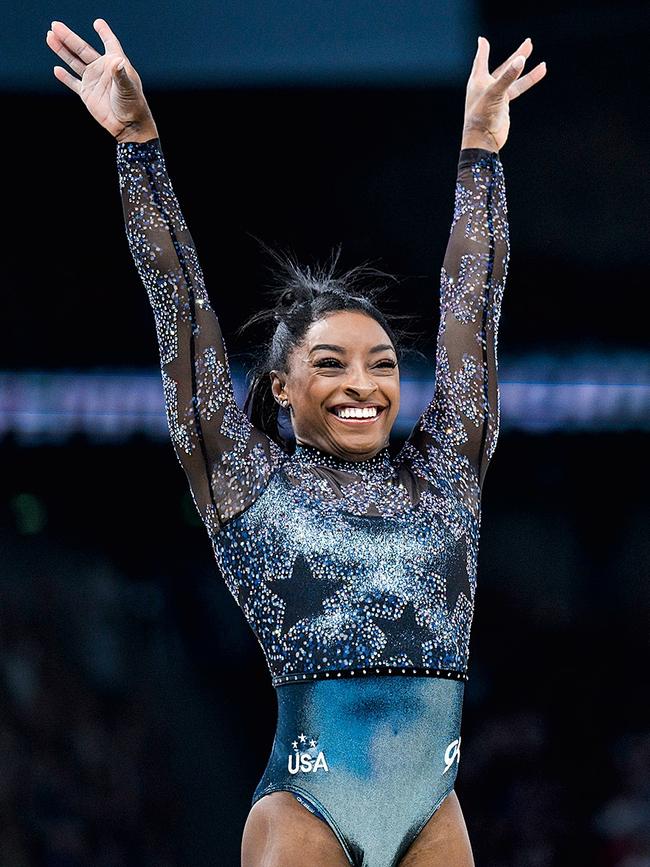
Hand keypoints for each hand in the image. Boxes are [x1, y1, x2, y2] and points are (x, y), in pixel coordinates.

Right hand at [45, 18, 157, 141]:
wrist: (128, 126)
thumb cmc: (133, 105)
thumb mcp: (128, 88)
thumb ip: (120, 74)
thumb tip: (117, 61)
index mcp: (115, 63)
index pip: (110, 43)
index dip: (104, 33)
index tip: (97, 23)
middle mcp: (103, 70)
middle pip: (82, 49)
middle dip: (69, 37)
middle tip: (55, 25)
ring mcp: (94, 81)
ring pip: (74, 62)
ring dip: (62, 50)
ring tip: (50, 37)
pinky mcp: (87, 94)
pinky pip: (74, 83)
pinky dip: (65, 77)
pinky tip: (56, 69)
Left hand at [461, 36, 546, 151]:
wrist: (483, 140)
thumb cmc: (482, 116)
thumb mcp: (495, 93)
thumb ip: (508, 76)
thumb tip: (521, 60)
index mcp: (478, 81)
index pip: (481, 60)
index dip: (483, 50)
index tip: (482, 40)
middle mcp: (487, 86)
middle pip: (503, 66)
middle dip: (516, 55)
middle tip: (529, 43)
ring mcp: (496, 96)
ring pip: (513, 78)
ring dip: (526, 69)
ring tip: (543, 63)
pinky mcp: (504, 105)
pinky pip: (518, 88)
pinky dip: (529, 80)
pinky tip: (539, 72)